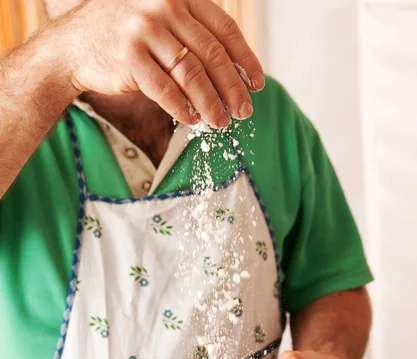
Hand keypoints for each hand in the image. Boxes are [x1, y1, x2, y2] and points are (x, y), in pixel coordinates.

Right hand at [54, 0, 263, 127]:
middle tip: (244, 111)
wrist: (74, 44)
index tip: (257, 84)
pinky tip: (192, 120)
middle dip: (232, 88)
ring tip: (221, 122)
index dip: (244, 59)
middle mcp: (164, 6)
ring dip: (211, 103)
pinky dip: (182, 108)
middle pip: (211, 54)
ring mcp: (144, 29)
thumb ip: (191, 34)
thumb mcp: (160, 22)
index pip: (223, 29)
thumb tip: (233, 72)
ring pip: (191, 74)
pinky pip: (165, 89)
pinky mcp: (129, 56)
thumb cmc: (125, 37)